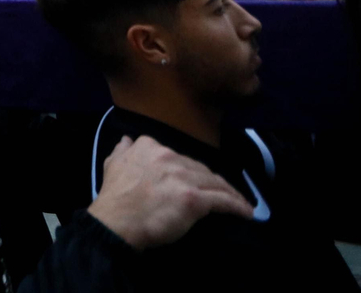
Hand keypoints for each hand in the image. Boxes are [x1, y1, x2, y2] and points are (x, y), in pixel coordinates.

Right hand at [88, 135, 253, 249]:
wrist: (116, 222)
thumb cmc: (114, 197)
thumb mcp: (113, 165)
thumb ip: (123, 150)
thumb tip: (127, 139)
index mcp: (150, 147)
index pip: (180, 157)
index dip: (190, 169)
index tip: (195, 179)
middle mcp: (170, 157)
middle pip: (201, 169)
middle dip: (212, 181)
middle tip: (221, 193)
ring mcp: (184, 178)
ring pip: (215, 182)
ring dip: (230, 192)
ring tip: (239, 202)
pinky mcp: (195, 199)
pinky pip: (223, 200)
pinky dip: (237, 206)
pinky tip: (246, 212)